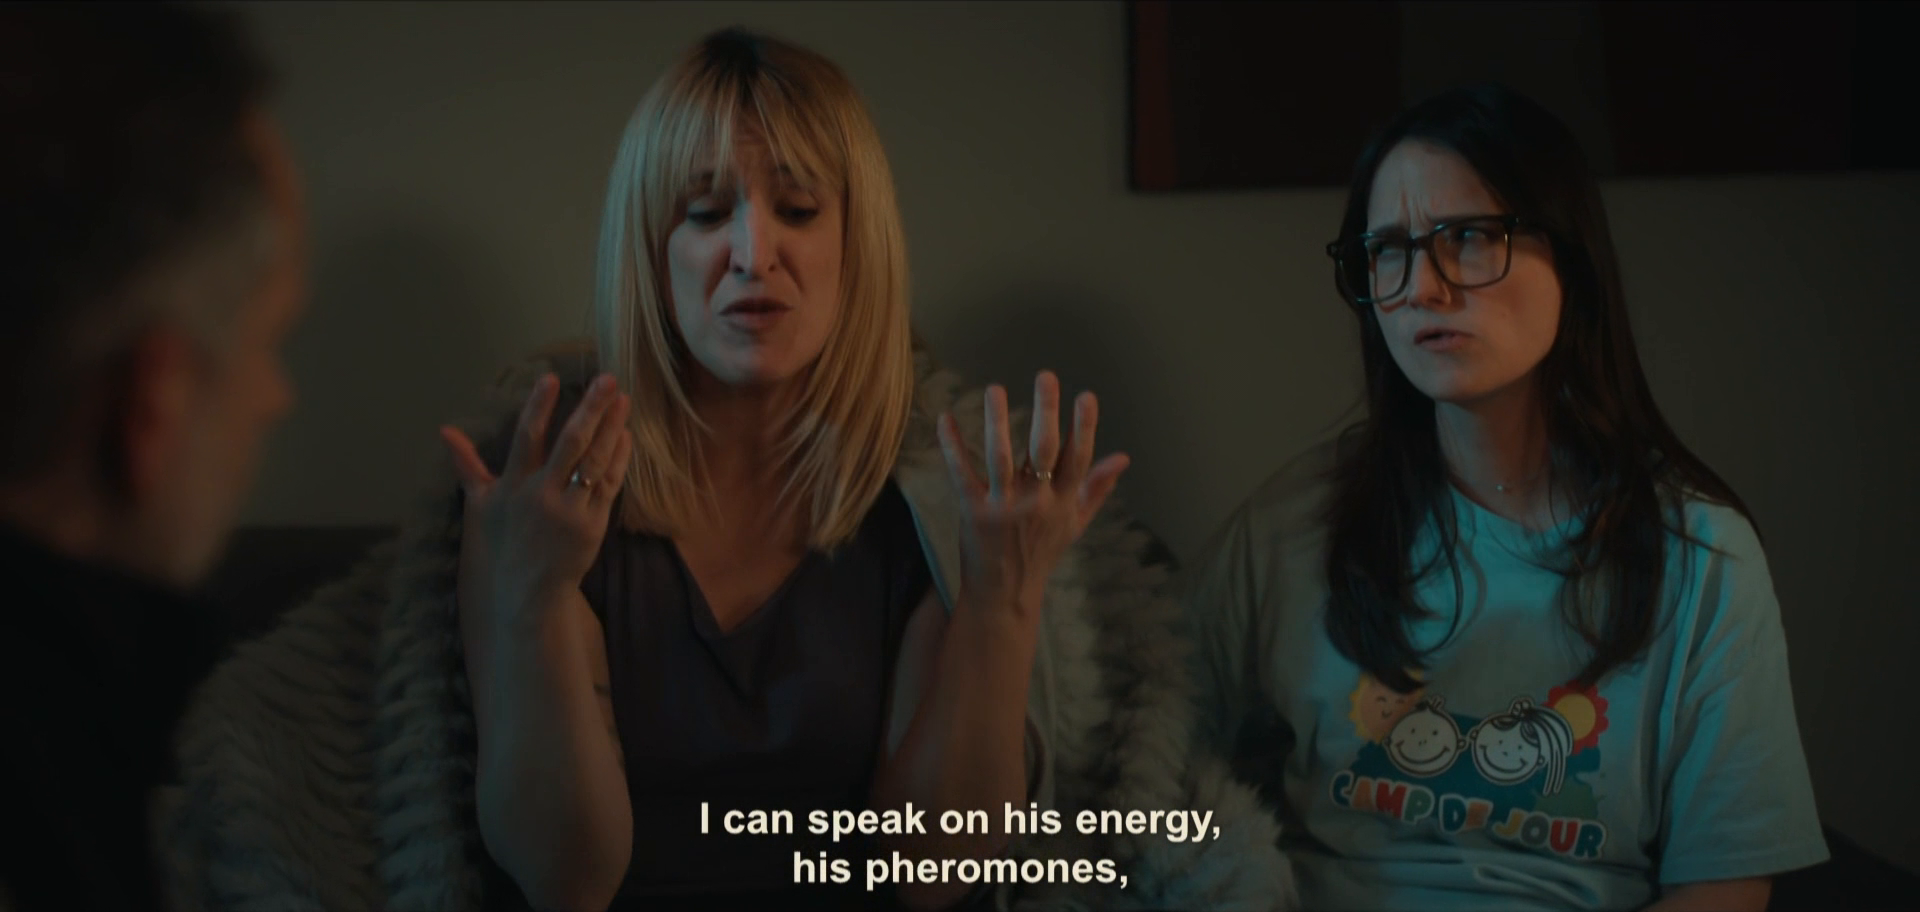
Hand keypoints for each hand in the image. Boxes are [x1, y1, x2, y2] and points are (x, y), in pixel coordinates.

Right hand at [440, 372, 632, 624]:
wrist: (525, 591)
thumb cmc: (501, 543)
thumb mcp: (479, 505)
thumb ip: (467, 465)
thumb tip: (445, 430)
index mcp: (514, 486)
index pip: (527, 439)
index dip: (538, 408)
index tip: (550, 378)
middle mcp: (542, 494)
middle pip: (571, 444)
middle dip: (590, 409)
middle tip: (608, 380)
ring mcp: (570, 509)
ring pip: (595, 461)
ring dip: (611, 428)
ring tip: (623, 399)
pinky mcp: (593, 524)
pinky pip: (609, 484)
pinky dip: (619, 458)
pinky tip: (625, 435)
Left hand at [936, 371, 1129, 623]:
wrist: (1005, 593)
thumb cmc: (1041, 553)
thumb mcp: (1075, 523)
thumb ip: (1097, 488)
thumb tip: (1123, 457)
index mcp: (1063, 502)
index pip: (1078, 459)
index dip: (1084, 427)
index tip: (1087, 396)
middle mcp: (1036, 502)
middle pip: (1043, 450)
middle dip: (1047, 412)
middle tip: (1046, 377)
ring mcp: (1003, 506)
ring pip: (1001, 457)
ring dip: (998, 422)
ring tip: (995, 390)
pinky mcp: (973, 511)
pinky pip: (962, 474)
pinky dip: (952, 446)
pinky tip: (945, 418)